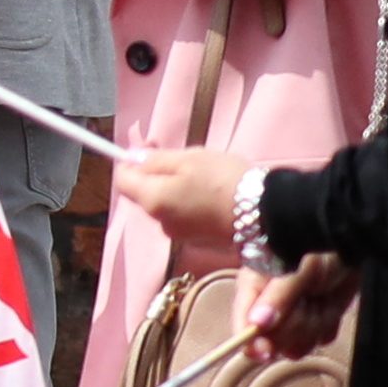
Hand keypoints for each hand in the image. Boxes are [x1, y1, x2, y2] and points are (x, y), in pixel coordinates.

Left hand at [119, 145, 257, 252]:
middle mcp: (160, 222)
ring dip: (176, 187)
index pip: (122, 181)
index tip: (148, 147)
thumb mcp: (188, 159)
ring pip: (167, 203)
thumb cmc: (224, 180)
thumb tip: (131, 158)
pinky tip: (213, 192)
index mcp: (152, 201)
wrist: (265, 213)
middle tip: (181, 155)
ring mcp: (179, 234)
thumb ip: (155, 159)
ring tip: (204, 173)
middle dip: (157, 172)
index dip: (129, 162)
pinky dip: (191, 201)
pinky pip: (185, 215)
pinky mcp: (198, 239)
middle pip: (145, 193)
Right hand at [247, 253, 356, 359]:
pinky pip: (319, 340)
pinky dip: (328, 325)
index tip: (266, 351)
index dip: (252, 341)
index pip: (243, 325)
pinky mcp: (314, 322)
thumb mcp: (297, 268)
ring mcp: (292, 317)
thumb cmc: (316, 247)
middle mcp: (269, 307)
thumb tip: (257, 323)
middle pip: (275, 339)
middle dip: (297, 324)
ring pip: (299, 342)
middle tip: (308, 300)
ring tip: (321, 298)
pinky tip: (328, 304)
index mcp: (254, 290)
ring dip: (315, 322)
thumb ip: (278, 296)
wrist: (348, 242)